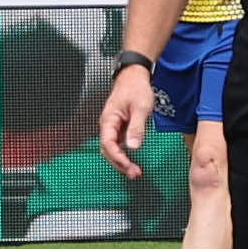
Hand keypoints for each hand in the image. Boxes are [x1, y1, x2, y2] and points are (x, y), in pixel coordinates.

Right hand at [99, 64, 155, 178]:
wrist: (134, 75)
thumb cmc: (135, 87)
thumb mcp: (140, 107)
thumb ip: (136, 127)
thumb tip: (133, 146)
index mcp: (109, 119)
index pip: (107, 144)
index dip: (117, 158)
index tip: (127, 166)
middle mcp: (107, 124)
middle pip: (108, 150)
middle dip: (119, 164)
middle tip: (134, 173)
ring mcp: (113, 126)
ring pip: (112, 149)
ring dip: (121, 161)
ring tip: (134, 171)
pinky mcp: (119, 126)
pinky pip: (117, 144)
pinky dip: (124, 154)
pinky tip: (132, 160)